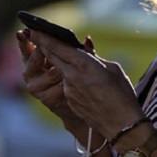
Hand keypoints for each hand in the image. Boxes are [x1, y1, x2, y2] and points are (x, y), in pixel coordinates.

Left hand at [27, 30, 144, 139]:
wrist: (122, 126)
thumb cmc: (122, 95)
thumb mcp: (113, 69)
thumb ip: (94, 57)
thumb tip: (85, 47)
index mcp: (84, 64)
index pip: (58, 47)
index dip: (44, 37)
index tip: (34, 30)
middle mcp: (71, 76)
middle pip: (52, 57)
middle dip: (42, 46)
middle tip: (34, 36)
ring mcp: (68, 90)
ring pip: (60, 71)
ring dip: (60, 64)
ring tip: (71, 61)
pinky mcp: (69, 101)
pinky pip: (67, 85)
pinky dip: (70, 79)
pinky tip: (83, 83)